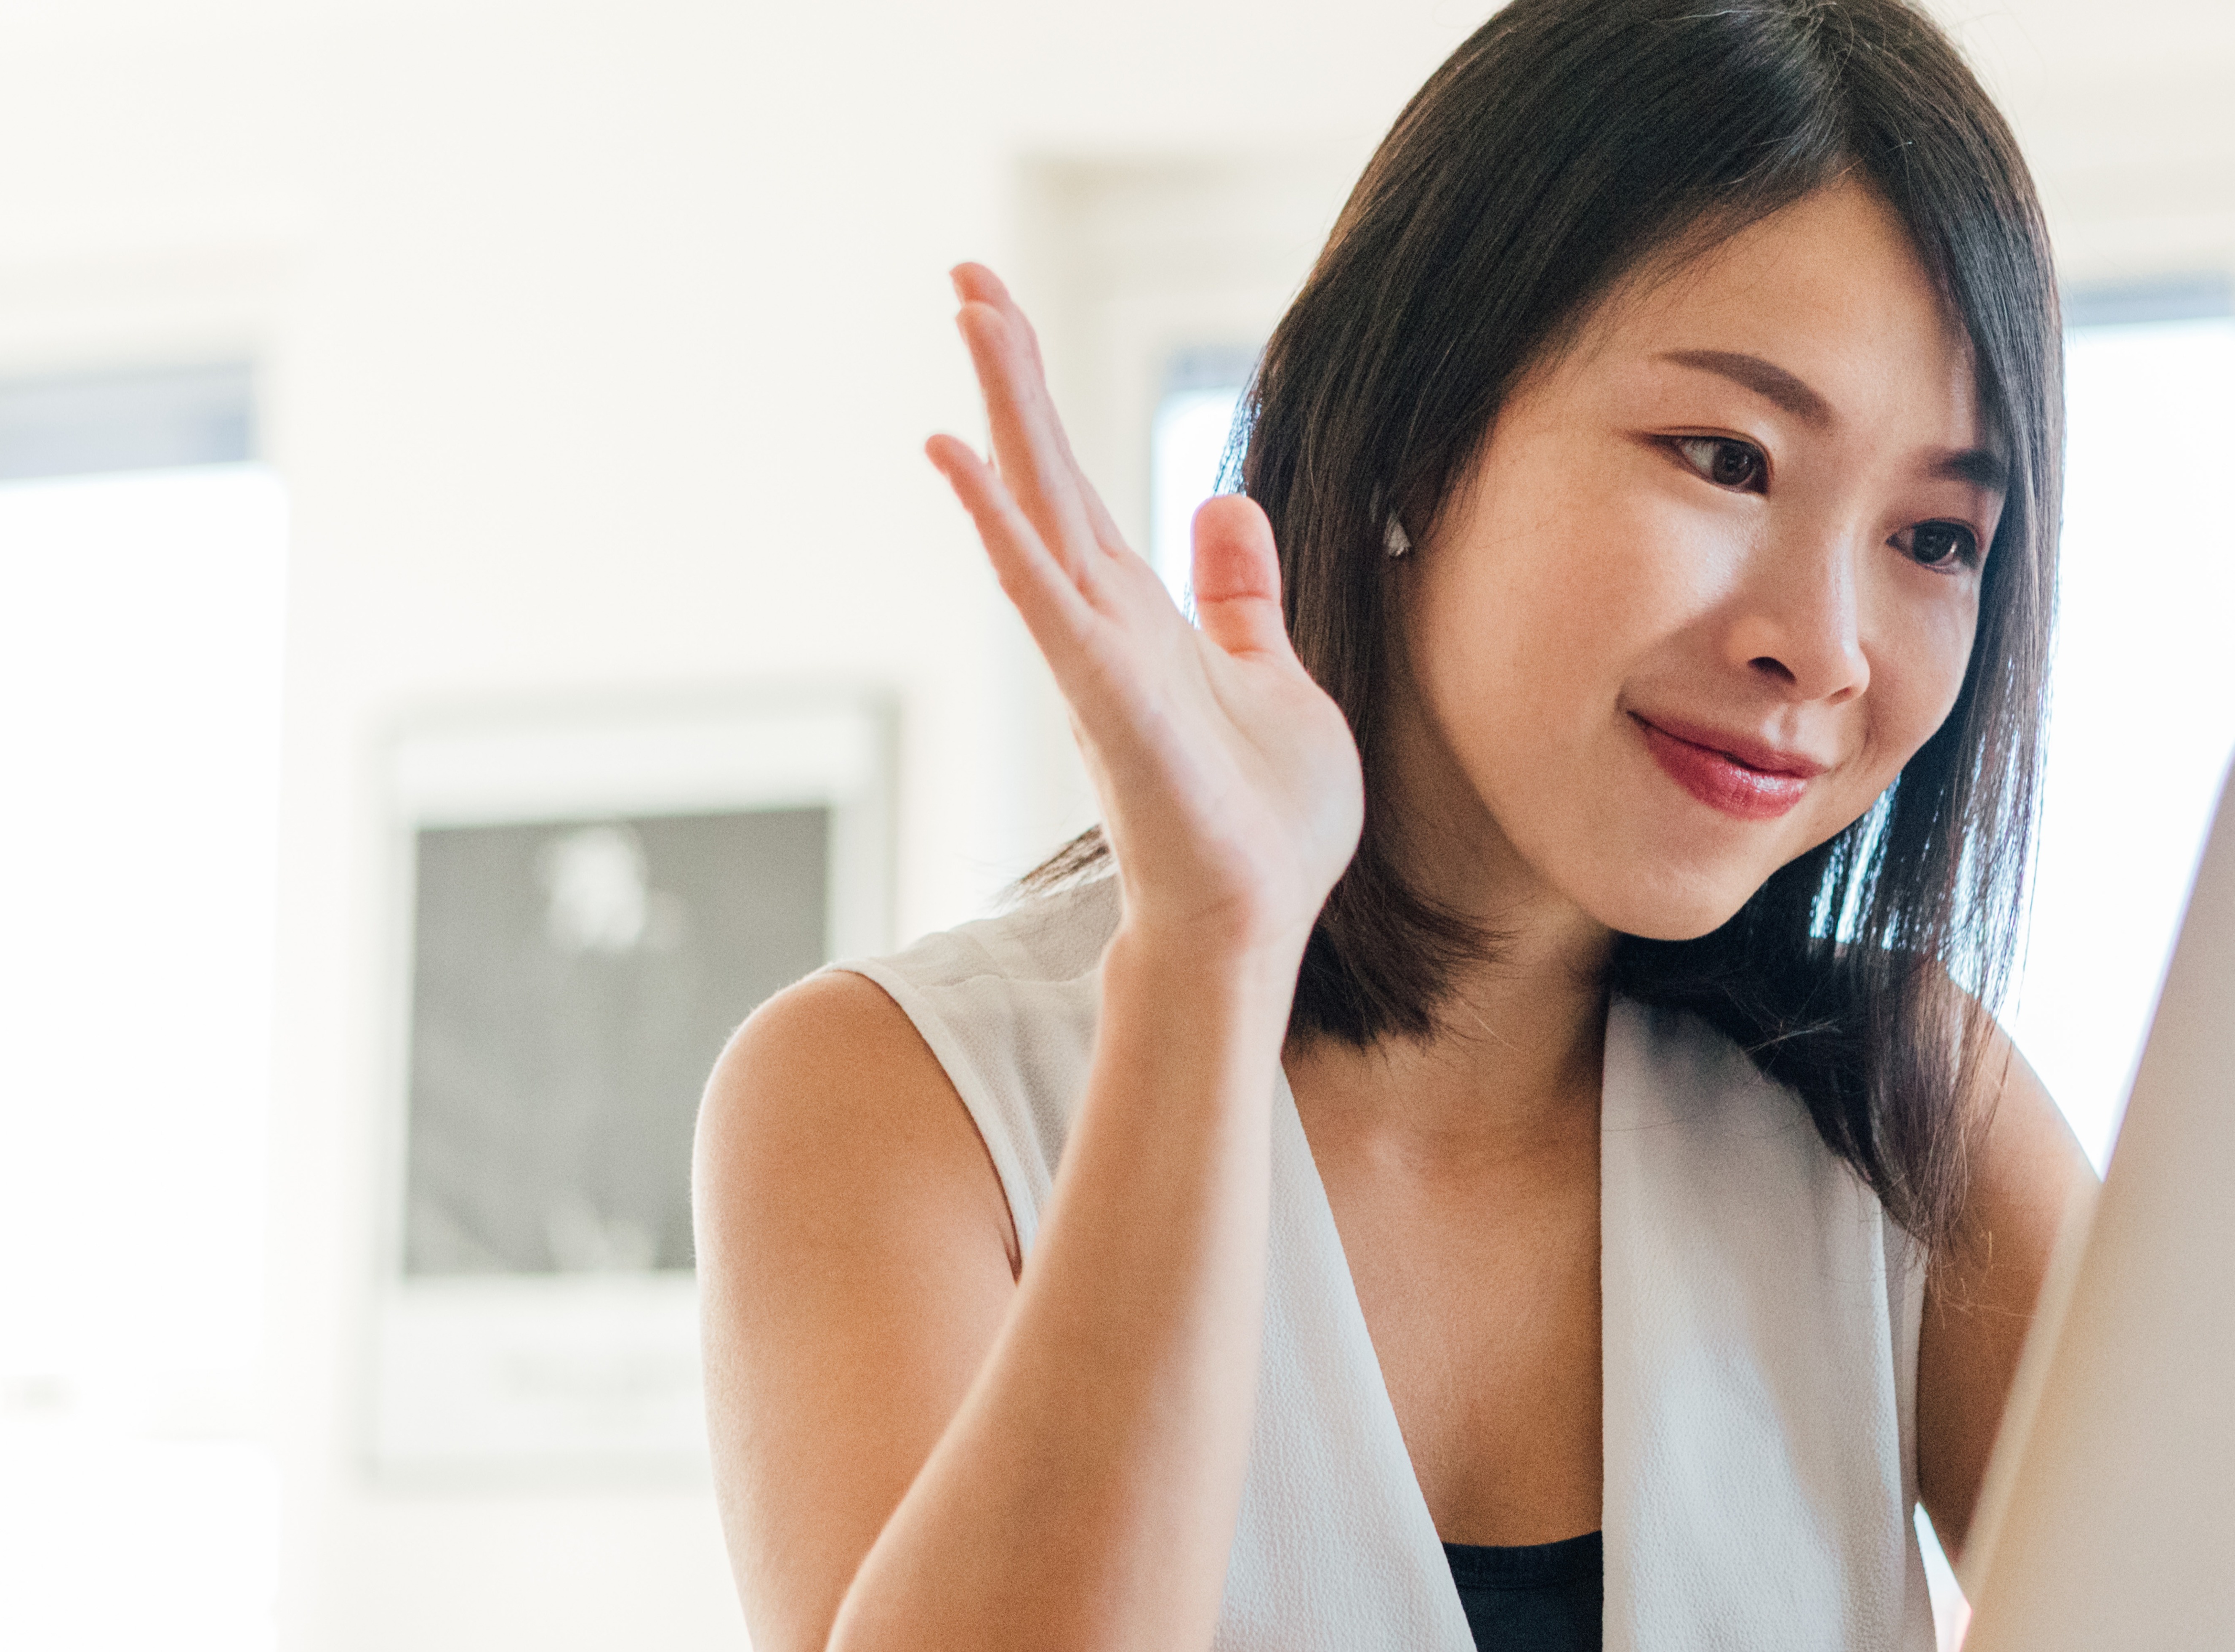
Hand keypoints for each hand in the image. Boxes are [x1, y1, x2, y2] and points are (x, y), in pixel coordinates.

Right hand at [926, 265, 1362, 958]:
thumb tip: (1222, 503)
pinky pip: (1045, 599)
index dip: (1040, 400)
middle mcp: (1102, 622)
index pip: (1077, 486)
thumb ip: (1240, 595)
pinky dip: (1002, 530)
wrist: (1256, 918)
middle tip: (965, 275)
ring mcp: (1096, 657)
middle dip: (1009, 374)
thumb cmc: (1262, 820)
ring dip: (1001, 416)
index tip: (1001, 314)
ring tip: (970, 321)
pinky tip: (962, 464)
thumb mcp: (1272, 676)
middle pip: (1046, 473)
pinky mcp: (1107, 697)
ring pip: (1037, 511)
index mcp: (1139, 615)